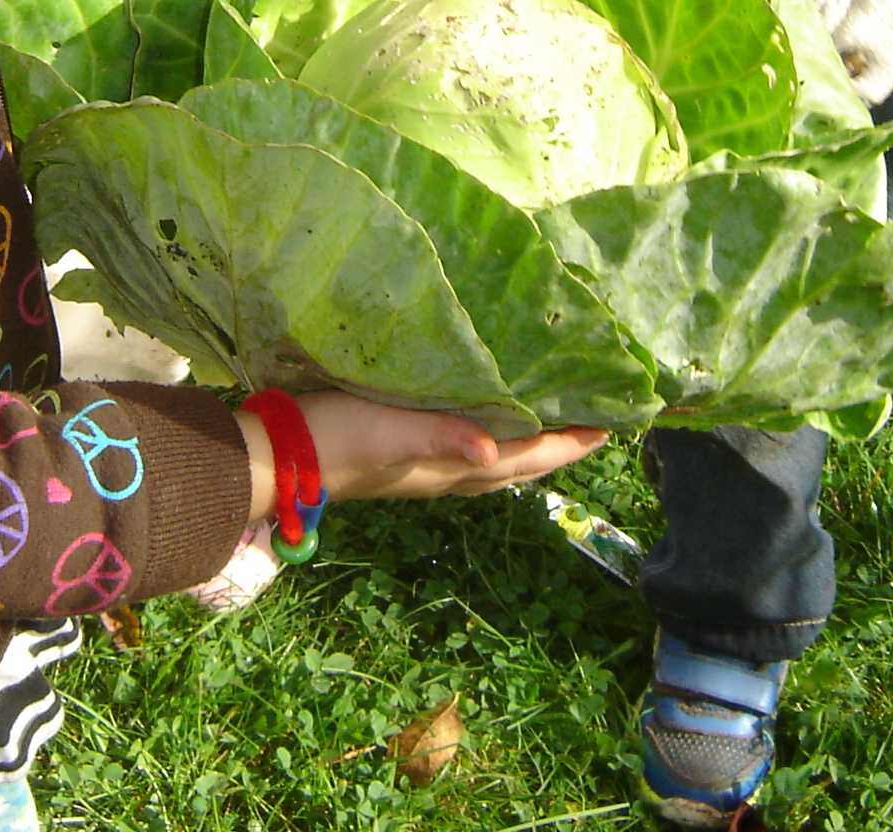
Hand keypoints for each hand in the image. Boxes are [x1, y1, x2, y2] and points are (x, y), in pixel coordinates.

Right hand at [237, 392, 605, 520]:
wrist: (280, 457)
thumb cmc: (338, 439)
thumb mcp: (390, 432)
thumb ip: (441, 439)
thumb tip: (494, 454)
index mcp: (452, 468)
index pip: (527, 458)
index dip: (569, 445)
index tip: (612, 427)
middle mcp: (448, 473)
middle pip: (521, 463)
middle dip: (561, 445)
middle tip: (598, 422)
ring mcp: (427, 468)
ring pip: (498, 460)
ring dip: (532, 443)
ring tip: (558, 420)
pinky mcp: (406, 453)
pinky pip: (470, 448)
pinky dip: (496, 434)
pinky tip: (490, 420)